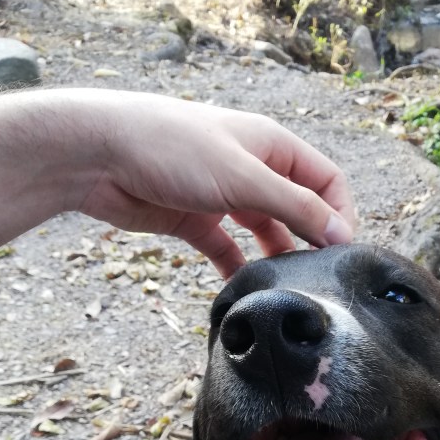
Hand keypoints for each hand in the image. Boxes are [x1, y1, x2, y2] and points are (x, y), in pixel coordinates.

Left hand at [0, 89, 355, 276]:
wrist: (97, 155)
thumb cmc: (172, 149)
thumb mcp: (245, 178)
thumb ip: (296, 208)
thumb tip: (342, 234)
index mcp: (272, 146)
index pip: (326, 181)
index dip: (340, 215)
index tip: (342, 253)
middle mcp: (253, 170)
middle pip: (299, 209)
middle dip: (311, 242)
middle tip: (319, 279)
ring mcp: (225, 197)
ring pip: (266, 234)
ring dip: (278, 260)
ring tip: (287, 289)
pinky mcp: (196, 221)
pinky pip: (228, 251)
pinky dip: (238, 270)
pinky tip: (245, 293)